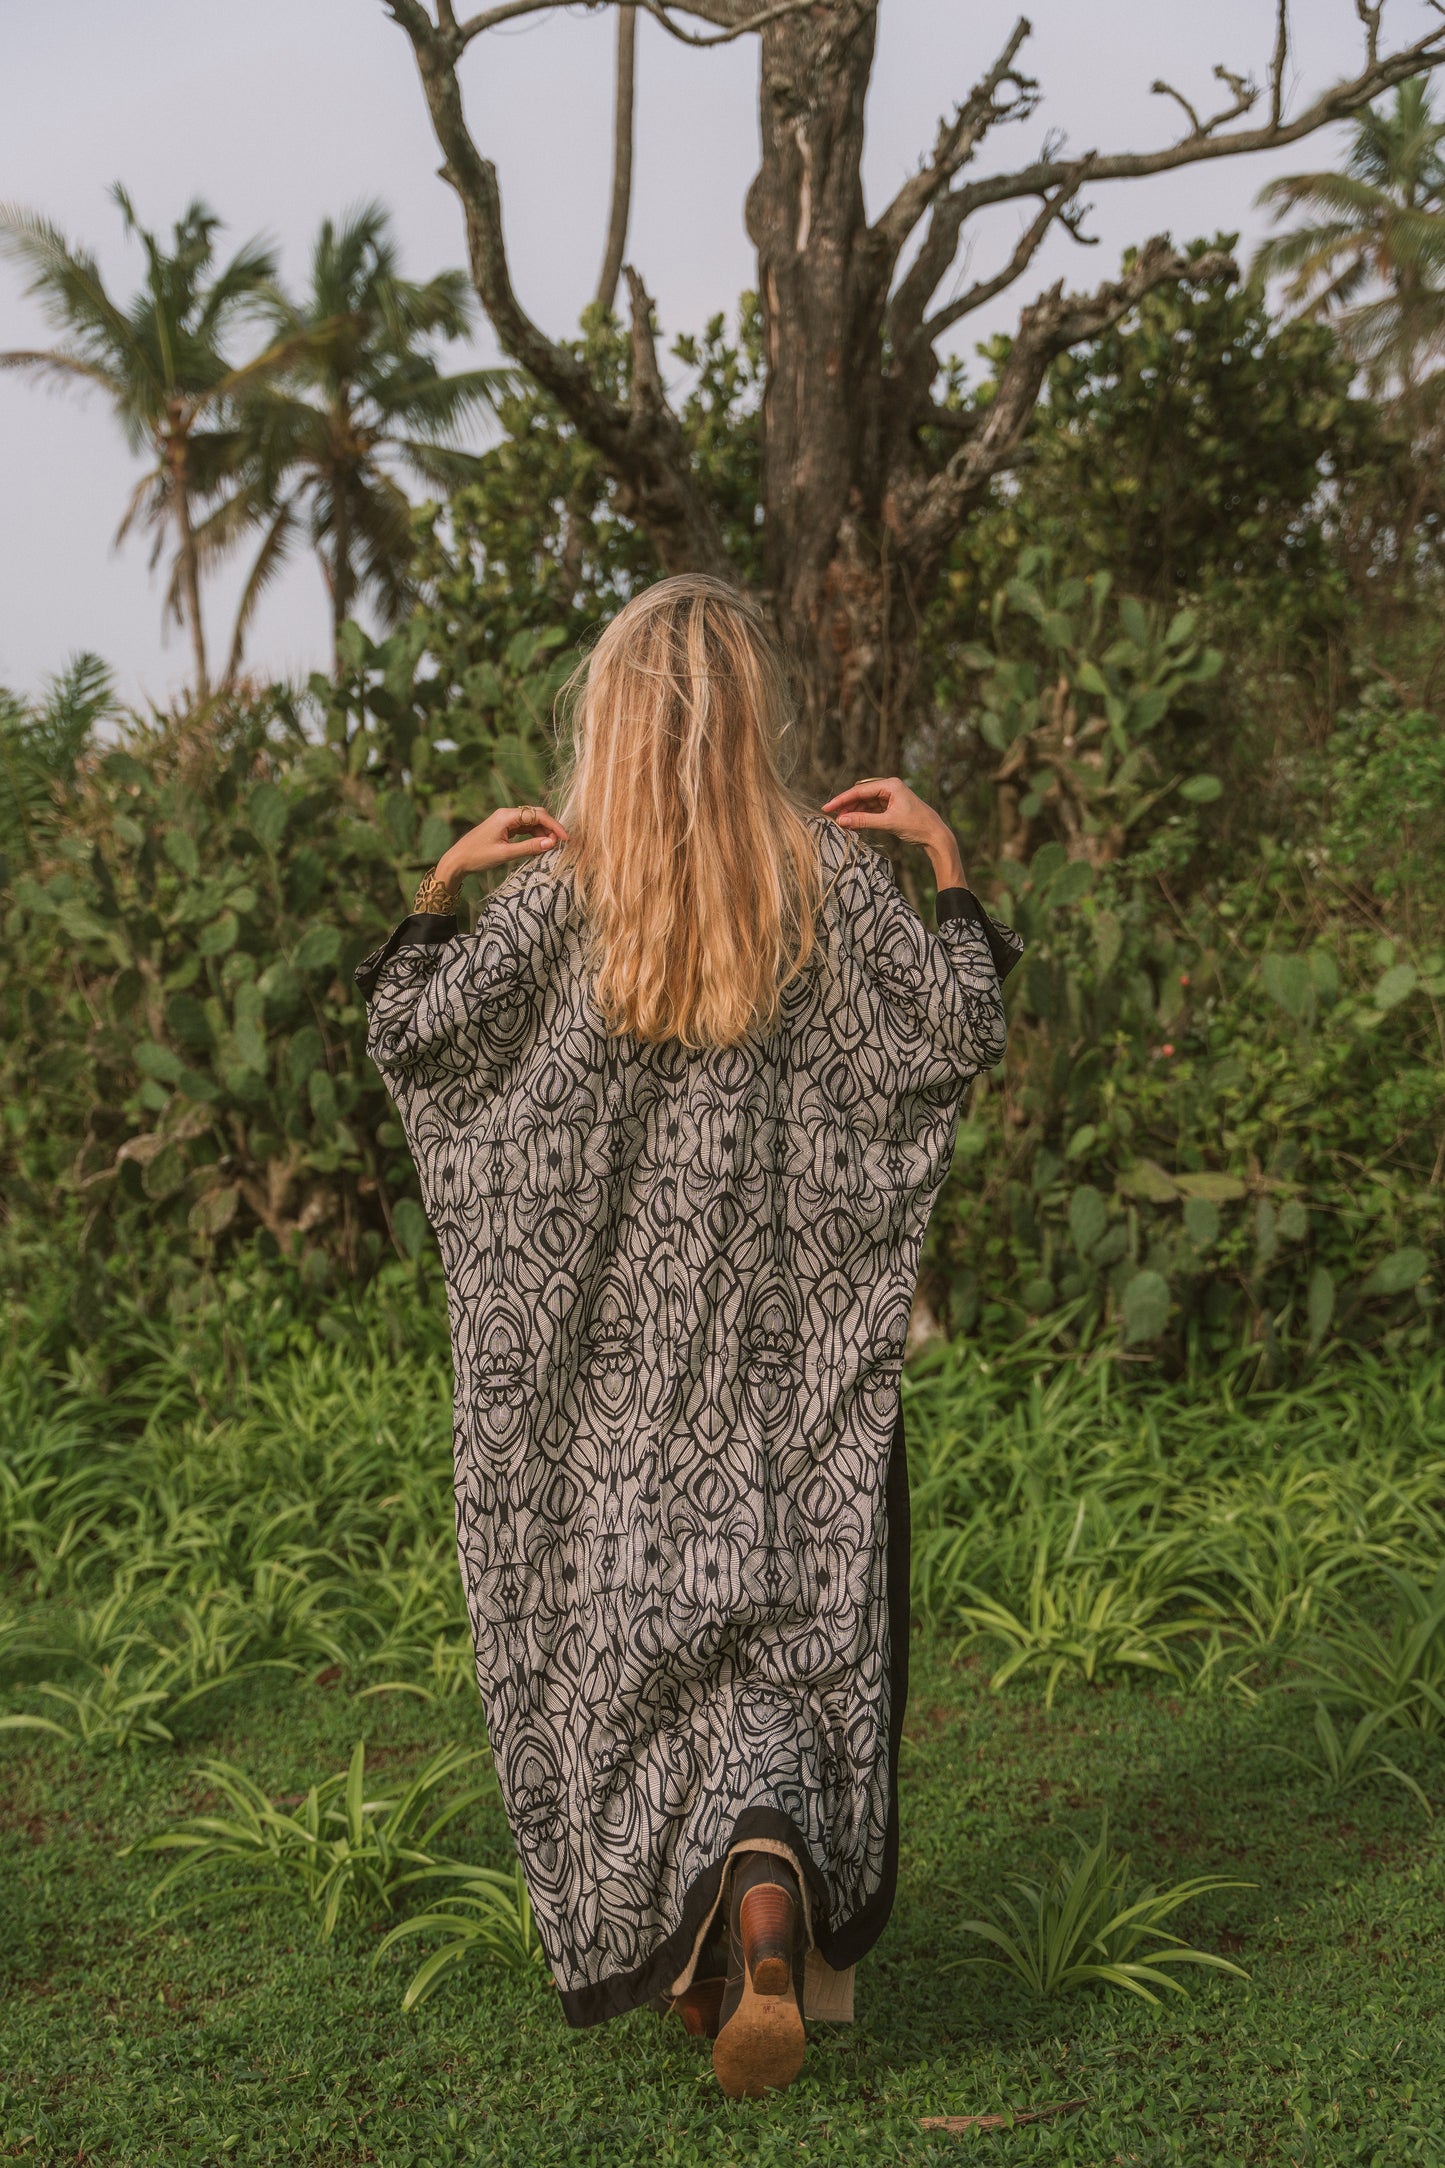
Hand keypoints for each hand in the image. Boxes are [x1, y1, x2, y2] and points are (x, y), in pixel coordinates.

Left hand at [436, 805, 567, 886]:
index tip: (565, 839)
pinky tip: (539, 845)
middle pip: (536, 815)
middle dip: (550, 828)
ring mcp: (505, 821)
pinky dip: (534, 835)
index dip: (554, 826)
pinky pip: (524, 828)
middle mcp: (507, 814)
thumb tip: (551, 844)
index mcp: (506, 816)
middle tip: (560, 844)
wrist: (457, 860)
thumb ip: (529, 847)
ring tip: (550, 847)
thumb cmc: (477, 856)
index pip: (537, 816)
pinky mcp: (504, 828)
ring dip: (543, 833)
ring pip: (531, 822)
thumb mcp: (505, 854)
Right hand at [822, 776, 964, 890]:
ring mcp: (891, 796)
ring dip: (854, 812)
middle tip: (833, 818)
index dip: (842, 800)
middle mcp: (890, 787)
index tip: (827, 808)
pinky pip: (872, 809)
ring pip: (866, 802)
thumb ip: (863, 821)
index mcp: (890, 785)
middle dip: (847, 806)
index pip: (860, 790)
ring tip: (843, 822)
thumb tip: (841, 821)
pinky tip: (854, 822)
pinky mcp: (892, 806)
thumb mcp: (888, 823)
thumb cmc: (916, 826)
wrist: (935, 835)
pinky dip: (863, 815)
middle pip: (861, 795)